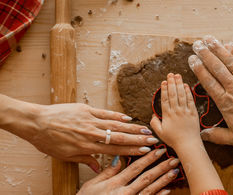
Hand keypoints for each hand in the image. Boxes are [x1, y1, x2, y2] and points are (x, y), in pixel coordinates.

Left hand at [26, 103, 158, 172]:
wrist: (36, 122)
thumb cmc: (48, 141)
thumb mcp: (65, 156)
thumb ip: (85, 160)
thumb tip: (98, 167)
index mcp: (86, 147)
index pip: (114, 150)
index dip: (131, 151)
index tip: (144, 151)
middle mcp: (91, 134)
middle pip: (119, 137)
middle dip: (138, 139)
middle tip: (152, 140)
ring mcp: (90, 120)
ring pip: (115, 125)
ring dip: (132, 128)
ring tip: (146, 129)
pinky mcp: (86, 109)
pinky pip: (105, 113)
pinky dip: (117, 116)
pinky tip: (128, 118)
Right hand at [78, 149, 179, 194]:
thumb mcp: (92, 185)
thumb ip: (107, 171)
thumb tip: (118, 157)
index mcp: (115, 183)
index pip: (135, 167)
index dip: (148, 158)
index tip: (158, 149)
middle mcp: (125, 192)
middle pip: (146, 177)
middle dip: (161, 167)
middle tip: (174, 158)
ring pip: (150, 189)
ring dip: (164, 179)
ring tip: (174, 170)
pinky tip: (168, 190)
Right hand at [150, 73, 199, 149]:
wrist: (188, 145)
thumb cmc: (173, 140)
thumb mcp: (159, 133)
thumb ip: (154, 123)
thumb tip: (153, 114)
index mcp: (167, 115)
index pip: (165, 99)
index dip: (164, 89)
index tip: (163, 81)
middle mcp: (176, 111)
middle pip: (173, 94)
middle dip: (171, 83)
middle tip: (170, 74)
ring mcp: (185, 111)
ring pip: (182, 95)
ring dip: (179, 84)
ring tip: (178, 76)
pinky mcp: (193, 113)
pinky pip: (190, 100)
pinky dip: (188, 92)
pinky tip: (186, 85)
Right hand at [188, 35, 232, 146]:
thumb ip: (219, 136)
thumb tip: (202, 135)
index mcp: (227, 103)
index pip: (209, 82)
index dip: (199, 70)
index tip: (192, 60)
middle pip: (217, 68)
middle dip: (205, 55)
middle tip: (196, 45)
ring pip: (229, 61)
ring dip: (218, 49)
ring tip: (208, 39)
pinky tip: (229, 46)